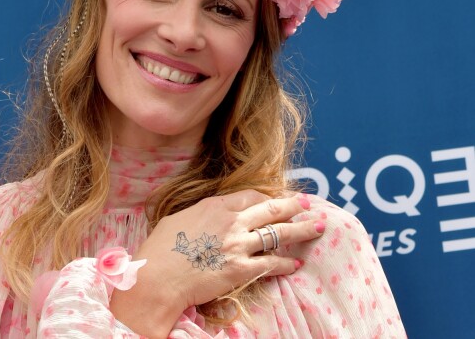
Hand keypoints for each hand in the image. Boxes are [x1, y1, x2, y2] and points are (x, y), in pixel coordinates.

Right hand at [109, 190, 323, 337]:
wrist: (156, 278)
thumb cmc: (160, 248)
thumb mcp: (179, 218)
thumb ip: (201, 213)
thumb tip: (210, 215)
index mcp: (216, 206)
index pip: (250, 196)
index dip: (267, 196)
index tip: (277, 197)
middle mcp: (232, 222)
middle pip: (270, 210)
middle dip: (293, 205)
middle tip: (307, 203)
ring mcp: (238, 246)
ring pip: (278, 234)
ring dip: (301, 230)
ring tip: (318, 227)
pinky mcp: (241, 270)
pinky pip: (271, 264)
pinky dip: (286, 263)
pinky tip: (297, 263)